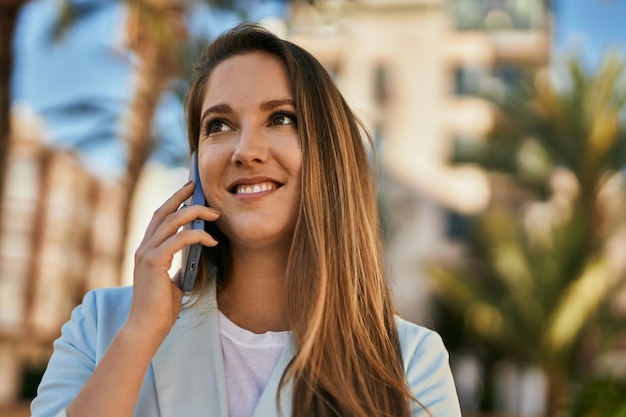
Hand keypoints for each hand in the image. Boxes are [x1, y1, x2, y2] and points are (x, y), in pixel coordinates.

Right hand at [127, 181, 219, 340]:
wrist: (146, 328)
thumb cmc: (160, 308)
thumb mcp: (172, 280)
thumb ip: (179, 263)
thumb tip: (196, 251)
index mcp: (146, 250)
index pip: (160, 218)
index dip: (174, 201)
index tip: (189, 190)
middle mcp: (143, 248)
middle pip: (164, 212)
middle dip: (182, 197)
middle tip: (199, 187)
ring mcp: (146, 254)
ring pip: (173, 222)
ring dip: (196, 214)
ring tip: (215, 215)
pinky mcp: (154, 262)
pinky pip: (179, 239)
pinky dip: (197, 236)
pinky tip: (212, 241)